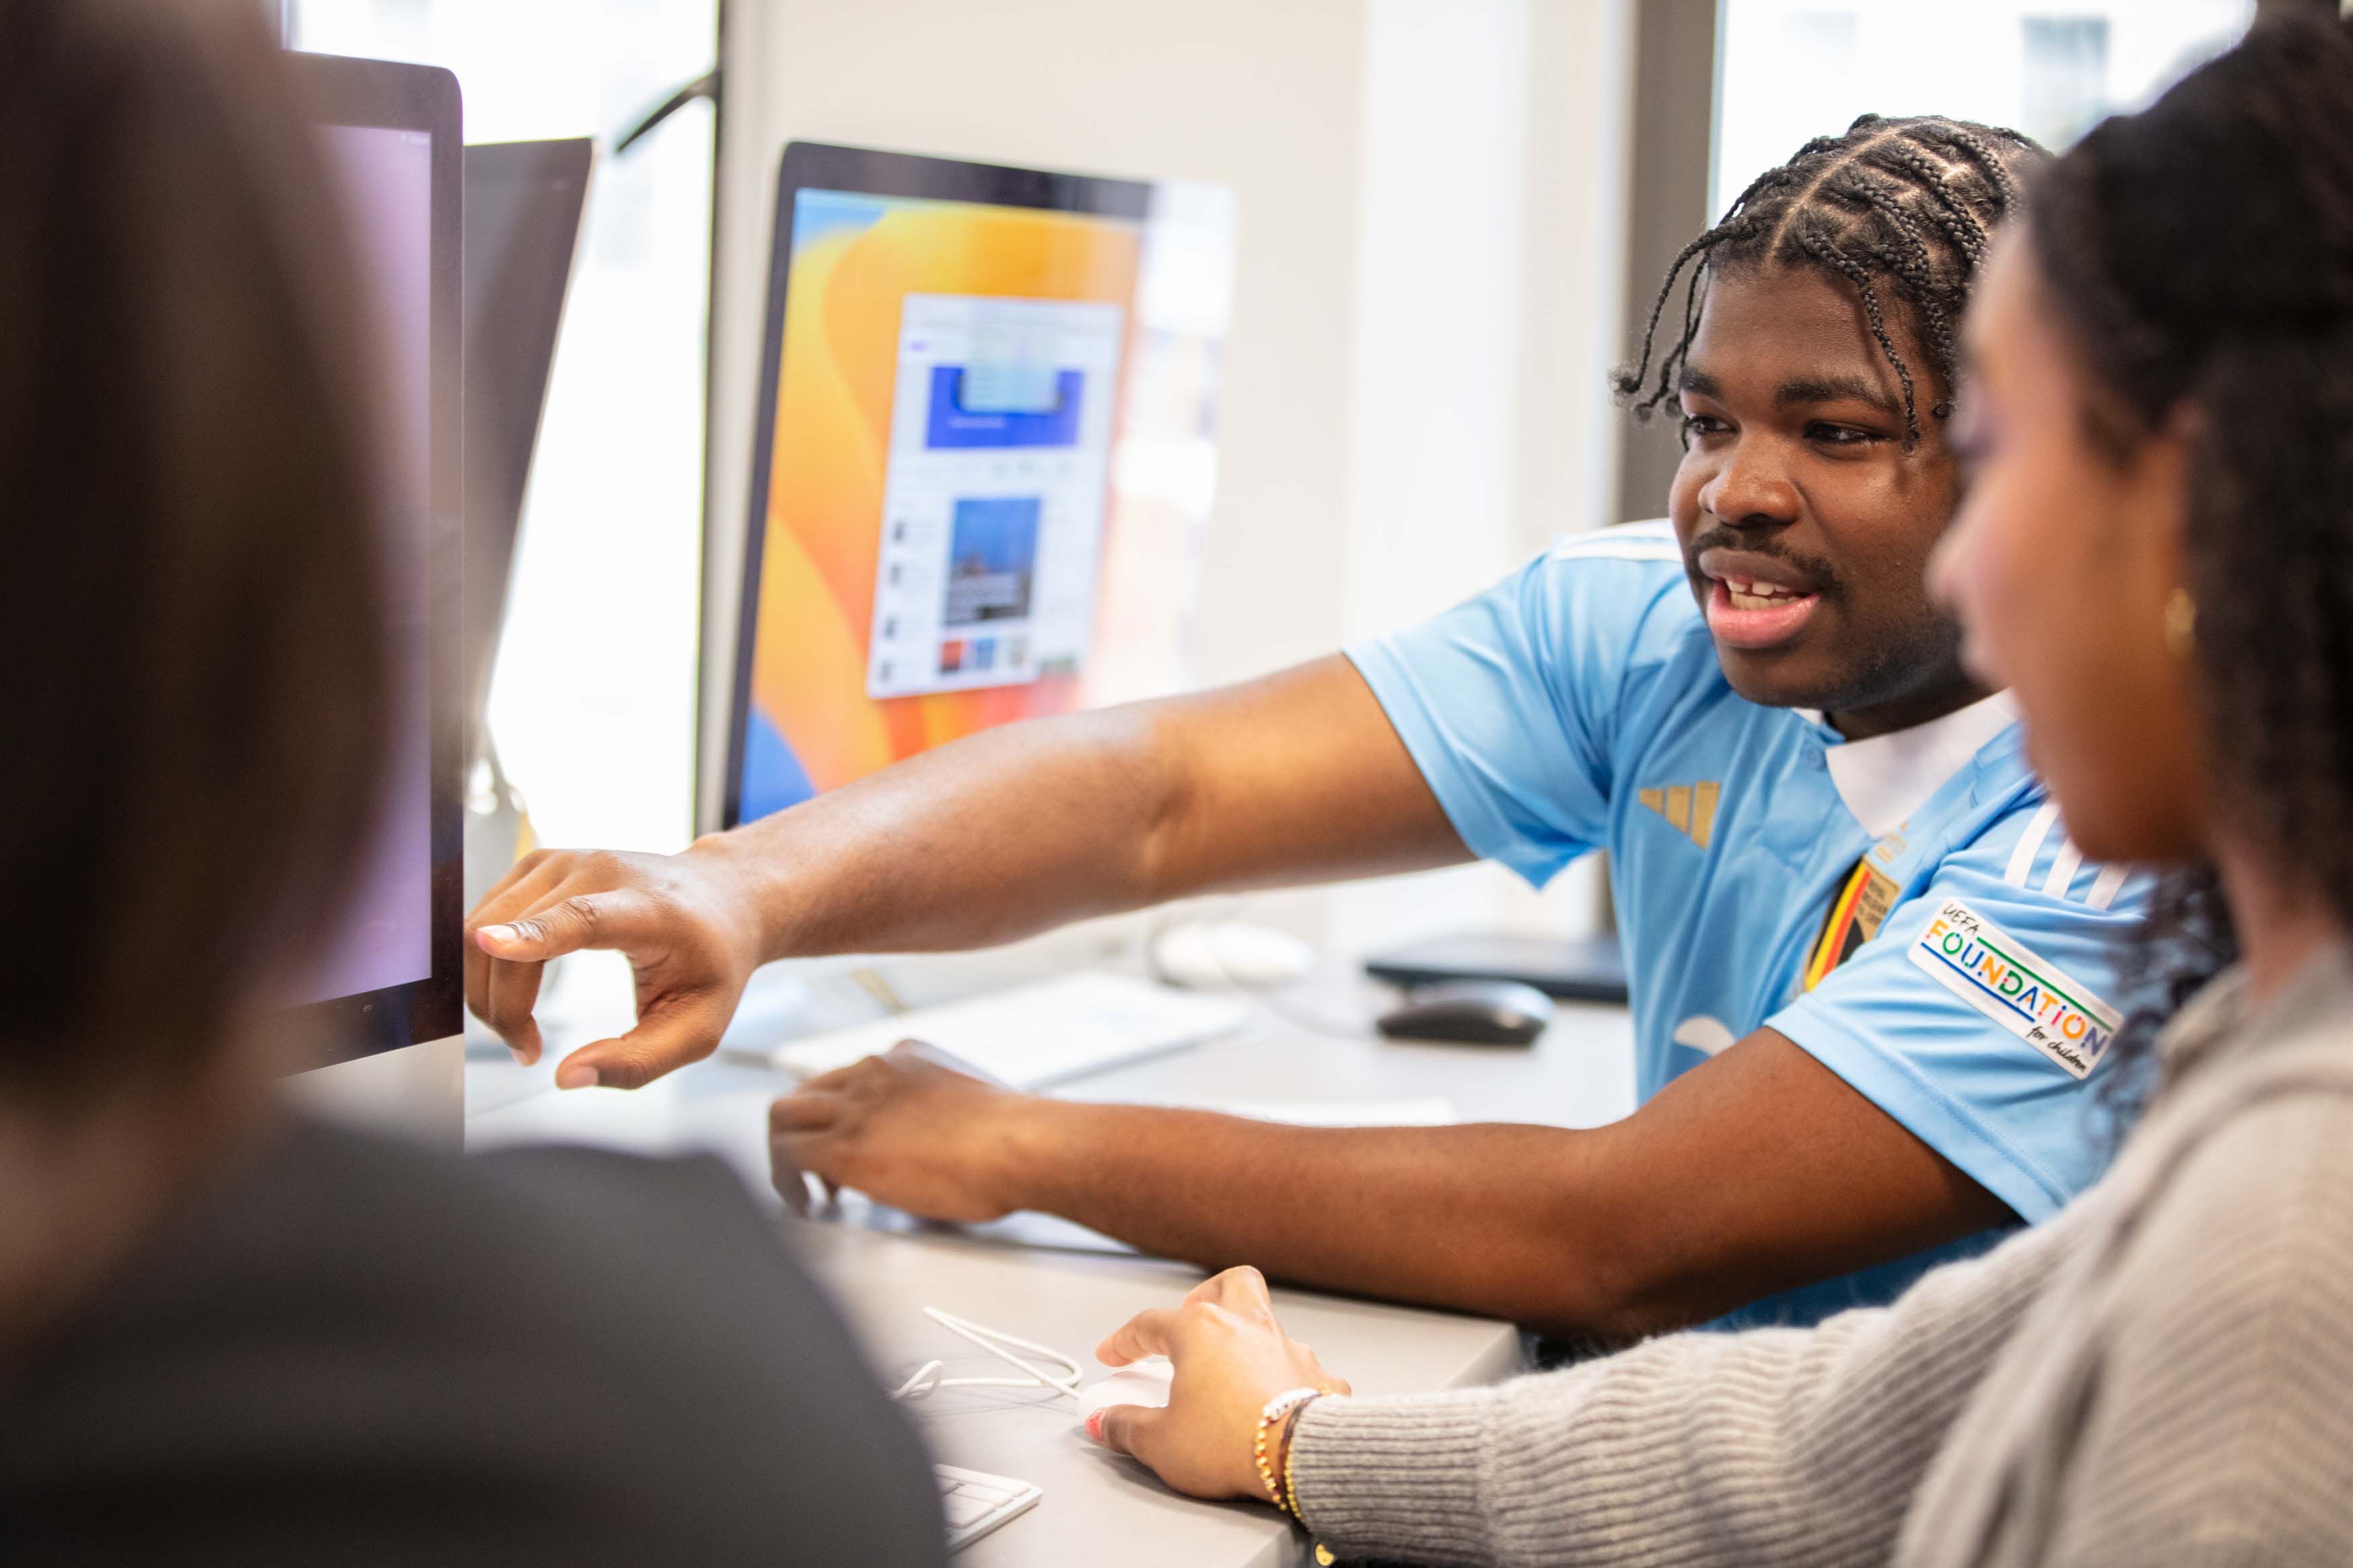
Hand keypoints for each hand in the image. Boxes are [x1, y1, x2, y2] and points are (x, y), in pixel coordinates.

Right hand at [464, 842, 765, 1088]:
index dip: (533, 935)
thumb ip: (636, 1061)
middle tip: (528, 1051)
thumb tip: (566, 1077)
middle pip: (512, 936)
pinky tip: (518, 990)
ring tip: (525, 1028)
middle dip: (500, 1006)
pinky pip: (485, 916)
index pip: (581, 918)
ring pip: (483, 926)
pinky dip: (488, 963)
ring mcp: (562, 860)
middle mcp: (599, 871)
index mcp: (647, 910)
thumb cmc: (713, 963)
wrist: (722, 897)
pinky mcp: (538, 862)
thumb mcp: (697, 1028)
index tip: (490, 944)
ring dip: (487, 988)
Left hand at [769, 1044, 1042, 1221]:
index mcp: (904, 1057)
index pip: (846, 1078)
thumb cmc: (1013, 1137)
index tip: (849, 1145)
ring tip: (803, 1191)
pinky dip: (784, 1180)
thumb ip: (939, 1112)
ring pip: (783, 1114)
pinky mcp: (845, 1145)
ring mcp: (855, 1105)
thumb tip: (939, 1143)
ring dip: (786, 1151)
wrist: (1019, 1146)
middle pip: (806, 1090)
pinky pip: (786, 1153)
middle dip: (805, 1130)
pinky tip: (806, 1204)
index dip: (838, 1116)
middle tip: (818, 1171)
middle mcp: (872, 1071)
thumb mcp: (969, 1103)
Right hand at [1086, 1266, 1351, 1501]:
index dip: (1125, 1340)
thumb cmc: (1229, 1441)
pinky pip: (1299, 1366)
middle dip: (1206, 1294)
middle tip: (1189, 1318)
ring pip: (1268, 1321)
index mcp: (1201, 1331)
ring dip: (1246, 1338)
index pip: (1150, 1324)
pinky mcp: (1319, 1378)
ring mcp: (1289, 1348)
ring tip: (1230, 1370)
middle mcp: (1248, 1327)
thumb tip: (1104, 1422)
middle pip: (1230, 1284)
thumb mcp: (1160, 1442)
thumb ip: (1127, 1427)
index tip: (1112, 1355)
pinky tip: (1274, 1400)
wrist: (1300, 1457)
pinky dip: (1283, 1378)